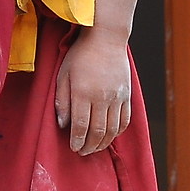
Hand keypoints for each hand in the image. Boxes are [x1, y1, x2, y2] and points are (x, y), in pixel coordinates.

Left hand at [52, 28, 134, 155]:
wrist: (106, 38)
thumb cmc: (80, 54)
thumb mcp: (63, 74)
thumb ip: (62, 100)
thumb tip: (63, 125)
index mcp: (83, 92)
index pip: (80, 125)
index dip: (77, 140)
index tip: (73, 148)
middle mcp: (102, 97)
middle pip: (97, 131)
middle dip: (89, 146)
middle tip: (82, 152)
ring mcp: (117, 97)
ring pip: (112, 129)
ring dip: (103, 143)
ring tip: (94, 149)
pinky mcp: (127, 95)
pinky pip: (124, 120)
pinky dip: (117, 132)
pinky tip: (110, 136)